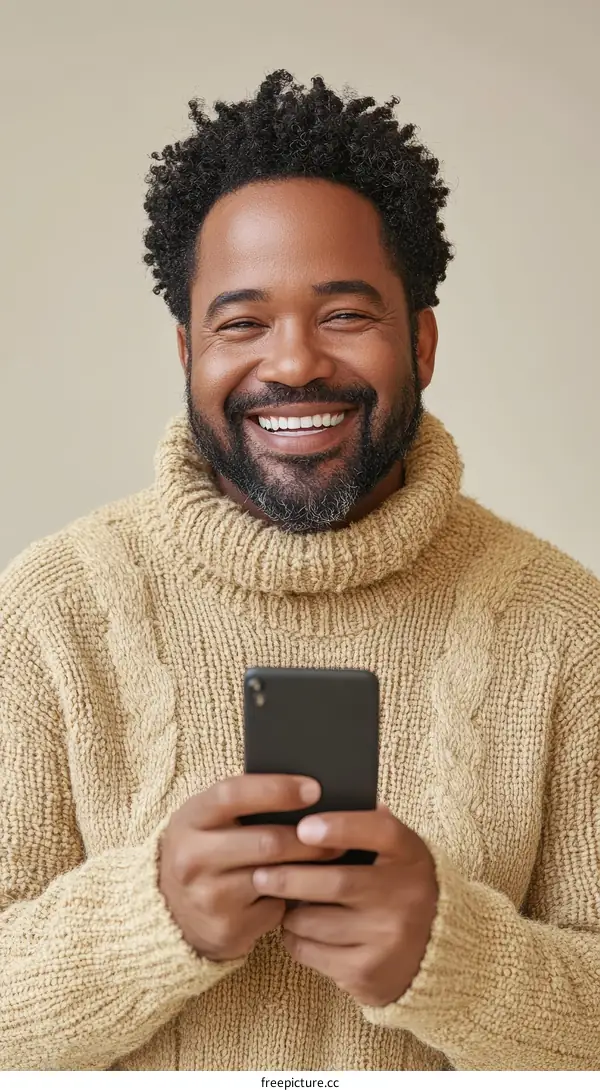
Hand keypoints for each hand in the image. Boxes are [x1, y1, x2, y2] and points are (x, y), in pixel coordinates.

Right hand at [158, 774, 335, 960]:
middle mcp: (193, 858)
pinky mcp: (227, 929)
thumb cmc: (206, 850)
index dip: (276, 789)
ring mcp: (208, 897)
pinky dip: (292, 898)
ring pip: (276, 877)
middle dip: (310, 837)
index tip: (314, 789)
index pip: (233, 794)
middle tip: (339, 832)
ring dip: (311, 867)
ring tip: (334, 854)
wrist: (169, 911)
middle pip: (267, 841)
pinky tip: (304, 890)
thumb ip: (244, 803)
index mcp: (190, 819)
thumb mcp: (210, 821)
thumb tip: (307, 791)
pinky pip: (275, 908)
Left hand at [251, 804, 438, 1006]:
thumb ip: (366, 825)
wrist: (431, 951)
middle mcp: (405, 896)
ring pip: (316, 921)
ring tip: (278, 899)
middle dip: (289, 877)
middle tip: (260, 871)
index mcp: (410, 856)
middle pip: (336, 882)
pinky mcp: (366, 972)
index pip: (378, 832)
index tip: (303, 827)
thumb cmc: (397, 885)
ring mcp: (387, 938)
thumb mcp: (395, 851)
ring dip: (289, 910)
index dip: (339, 827)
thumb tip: (315, 802)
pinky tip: (296, 927)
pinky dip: (294, 938)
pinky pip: (312, 952)